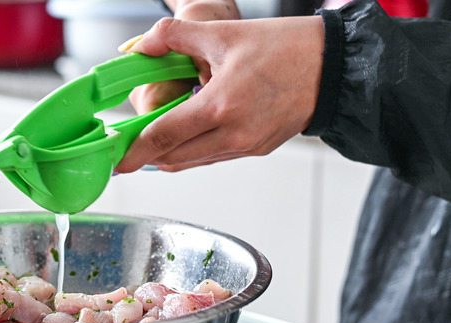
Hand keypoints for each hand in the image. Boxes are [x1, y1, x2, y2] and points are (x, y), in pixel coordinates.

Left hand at [115, 15, 323, 172]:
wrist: (332, 68)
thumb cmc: (284, 49)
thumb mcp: (224, 34)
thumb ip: (176, 36)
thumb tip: (142, 46)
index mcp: (221, 105)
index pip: (165, 135)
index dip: (136, 150)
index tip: (118, 159)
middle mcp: (234, 133)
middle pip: (175, 157)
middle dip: (149, 156)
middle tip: (129, 149)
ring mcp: (247, 145)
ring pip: (195, 161)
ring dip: (171, 155)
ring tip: (155, 143)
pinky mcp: (257, 149)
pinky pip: (216, 156)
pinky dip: (196, 151)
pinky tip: (188, 137)